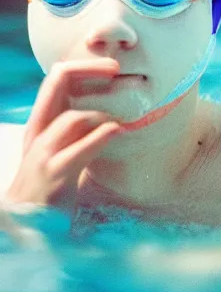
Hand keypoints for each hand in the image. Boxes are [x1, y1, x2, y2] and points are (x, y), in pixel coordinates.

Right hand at [6, 59, 121, 210]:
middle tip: (115, 68)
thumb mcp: (64, 147)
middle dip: (88, 69)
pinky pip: (79, 150)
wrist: (27, 224)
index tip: (110, 68)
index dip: (82, 67)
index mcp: (41, 122)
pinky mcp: (54, 176)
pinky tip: (117, 132)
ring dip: (103, 113)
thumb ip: (80, 127)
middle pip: (57, 82)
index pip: (56, 79)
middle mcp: (39, 131)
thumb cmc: (54, 182)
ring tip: (122, 118)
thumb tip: (112, 107)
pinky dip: (102, 137)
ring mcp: (43, 153)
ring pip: (72, 117)